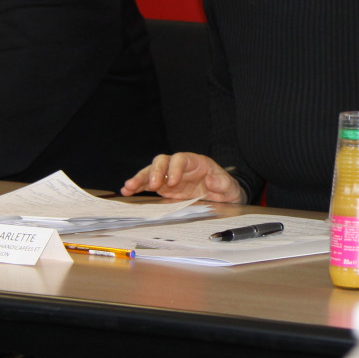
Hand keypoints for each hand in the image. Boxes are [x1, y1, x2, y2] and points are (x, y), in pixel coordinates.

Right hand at [120, 152, 245, 202]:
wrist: (223, 198)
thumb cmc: (227, 190)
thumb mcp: (231, 188)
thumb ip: (223, 184)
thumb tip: (211, 180)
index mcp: (196, 162)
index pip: (181, 159)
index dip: (175, 168)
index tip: (173, 182)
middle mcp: (180, 167)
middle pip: (163, 161)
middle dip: (156, 172)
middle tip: (153, 186)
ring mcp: (170, 177)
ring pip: (152, 172)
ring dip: (140, 178)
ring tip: (129, 187)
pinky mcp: (164, 188)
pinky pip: (148, 184)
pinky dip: (138, 186)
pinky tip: (127, 190)